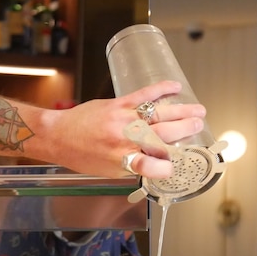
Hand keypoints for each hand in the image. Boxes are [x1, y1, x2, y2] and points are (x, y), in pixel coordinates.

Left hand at [47, 80, 205, 178]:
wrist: (57, 135)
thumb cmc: (80, 154)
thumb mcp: (107, 170)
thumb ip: (132, 166)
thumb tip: (158, 162)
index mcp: (121, 160)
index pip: (150, 165)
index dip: (166, 166)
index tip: (174, 165)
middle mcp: (124, 140)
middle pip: (162, 135)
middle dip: (184, 131)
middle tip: (198, 127)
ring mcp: (123, 120)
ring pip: (159, 114)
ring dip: (182, 111)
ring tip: (199, 111)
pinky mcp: (117, 104)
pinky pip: (143, 95)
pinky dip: (160, 89)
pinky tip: (175, 86)